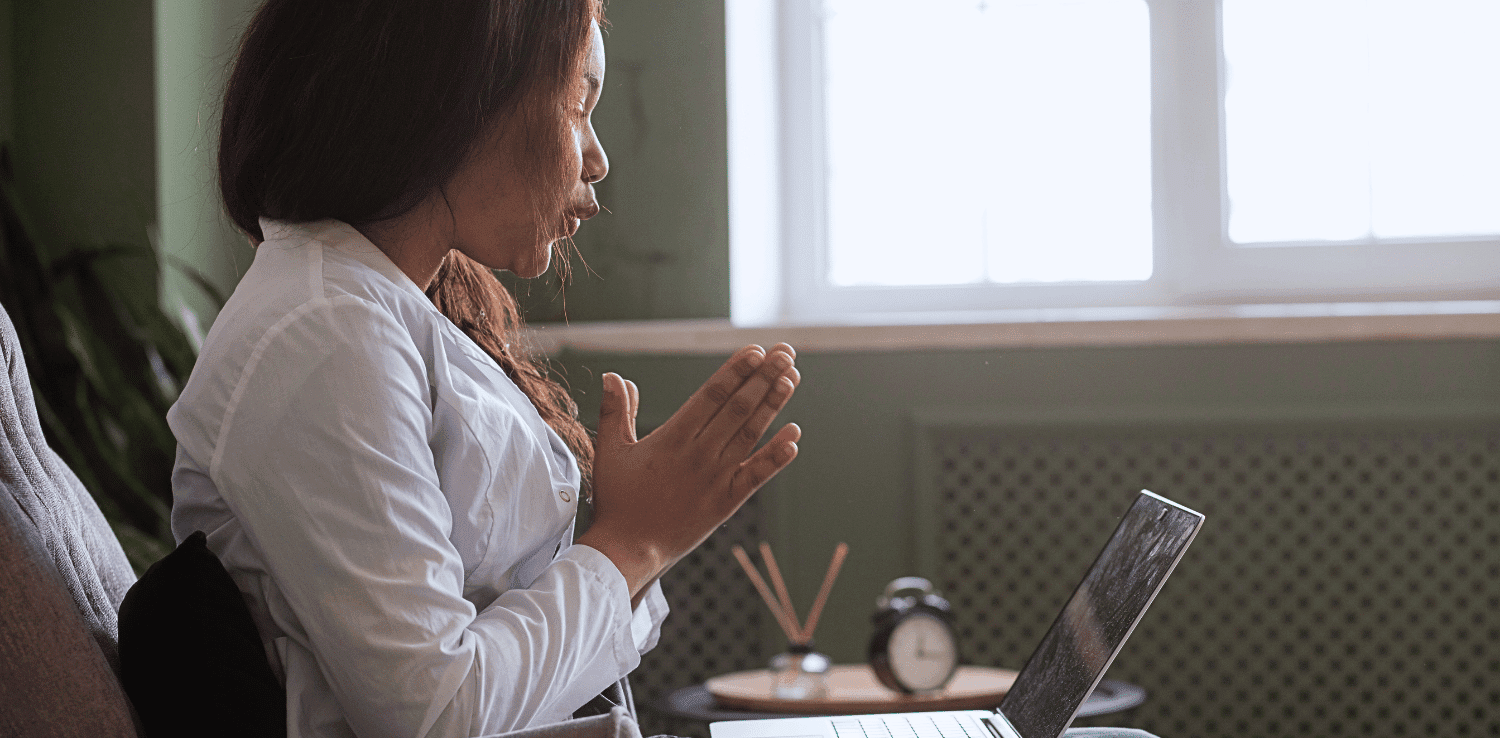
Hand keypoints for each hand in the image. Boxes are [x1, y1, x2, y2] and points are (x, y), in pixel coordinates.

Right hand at [577, 344, 801, 603]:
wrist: (628, 551)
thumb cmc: (617, 500)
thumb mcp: (610, 451)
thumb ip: (615, 411)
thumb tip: (614, 376)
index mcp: (672, 438)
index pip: (712, 395)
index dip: (736, 371)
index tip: (755, 350)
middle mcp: (699, 454)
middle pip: (738, 408)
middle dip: (764, 377)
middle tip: (784, 352)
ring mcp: (716, 479)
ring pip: (751, 434)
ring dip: (773, 405)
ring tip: (792, 378)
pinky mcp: (727, 502)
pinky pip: (757, 475)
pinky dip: (777, 456)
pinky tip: (795, 435)